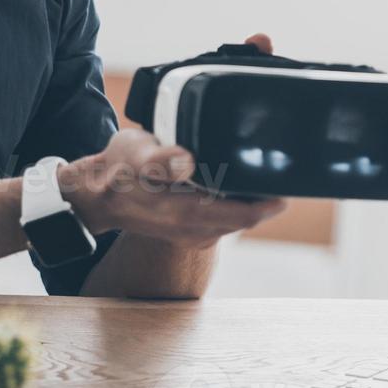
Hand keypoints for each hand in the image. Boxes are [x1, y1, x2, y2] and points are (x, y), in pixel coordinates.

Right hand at [59, 129, 284, 246]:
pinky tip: (240, 181)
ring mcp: (195, 232)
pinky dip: (238, 203)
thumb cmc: (115, 171)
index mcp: (189, 213)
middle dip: (270, 197)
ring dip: (255, 201)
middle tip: (287, 167)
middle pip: (249, 217)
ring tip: (268, 171)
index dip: (273, 199)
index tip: (294, 176)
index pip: (247, 213)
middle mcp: (197, 229)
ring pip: (239, 219)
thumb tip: (186, 161)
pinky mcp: (190, 227)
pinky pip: (226, 218)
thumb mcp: (133, 156)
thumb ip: (160, 160)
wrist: (94, 196)